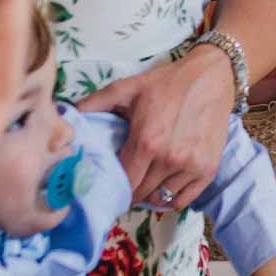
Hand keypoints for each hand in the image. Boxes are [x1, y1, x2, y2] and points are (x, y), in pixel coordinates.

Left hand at [78, 39, 239, 208]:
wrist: (212, 76)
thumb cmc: (167, 83)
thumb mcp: (127, 88)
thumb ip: (94, 104)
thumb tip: (63, 115)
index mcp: (146, 142)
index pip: (122, 184)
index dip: (112, 187)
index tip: (108, 184)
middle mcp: (169, 159)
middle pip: (139, 194)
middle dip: (129, 191)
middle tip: (125, 182)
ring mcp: (191, 166)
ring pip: (160, 199)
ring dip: (150, 193)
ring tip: (145, 180)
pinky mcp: (208, 169)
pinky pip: (183, 200)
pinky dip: (171, 198)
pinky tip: (165, 184)